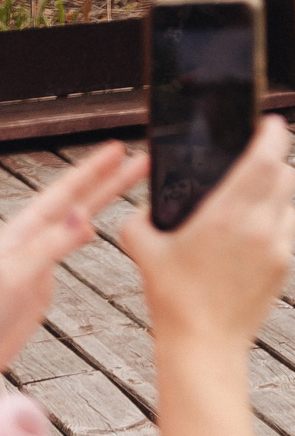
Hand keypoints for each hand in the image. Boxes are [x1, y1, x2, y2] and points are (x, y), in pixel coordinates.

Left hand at [0, 141, 145, 366]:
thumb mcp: (16, 275)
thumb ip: (49, 246)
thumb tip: (84, 217)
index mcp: (21, 234)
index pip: (64, 194)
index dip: (92, 170)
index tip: (117, 150)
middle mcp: (28, 242)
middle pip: (75, 201)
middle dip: (107, 178)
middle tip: (138, 159)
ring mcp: (34, 262)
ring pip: (75, 222)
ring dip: (101, 199)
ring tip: (128, 182)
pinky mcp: (38, 285)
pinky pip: (70, 249)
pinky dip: (87, 232)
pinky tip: (93, 231)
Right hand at [120, 116, 294, 356]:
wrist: (204, 344)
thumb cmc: (173, 298)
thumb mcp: (145, 253)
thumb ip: (140, 222)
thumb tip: (145, 206)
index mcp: (227, 214)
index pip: (265, 157)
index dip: (272, 134)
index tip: (269, 123)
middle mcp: (259, 225)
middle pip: (285, 173)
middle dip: (273, 160)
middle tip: (254, 159)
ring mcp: (277, 245)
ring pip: (288, 201)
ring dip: (275, 193)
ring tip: (249, 200)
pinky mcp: (285, 265)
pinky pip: (287, 229)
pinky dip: (275, 222)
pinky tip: (251, 235)